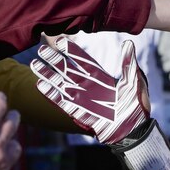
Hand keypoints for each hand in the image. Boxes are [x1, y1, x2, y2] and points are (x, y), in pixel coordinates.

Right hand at [30, 37, 148, 143]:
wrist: (132, 129)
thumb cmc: (135, 105)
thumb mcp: (133, 82)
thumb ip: (128, 64)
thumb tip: (128, 44)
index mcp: (101, 77)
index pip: (83, 60)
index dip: (72, 51)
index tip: (60, 40)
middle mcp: (88, 86)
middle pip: (68, 69)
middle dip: (55, 60)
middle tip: (41, 49)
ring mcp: (82, 98)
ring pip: (61, 83)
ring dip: (48, 75)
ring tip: (34, 63)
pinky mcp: (78, 111)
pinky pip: (62, 101)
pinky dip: (51, 94)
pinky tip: (39, 85)